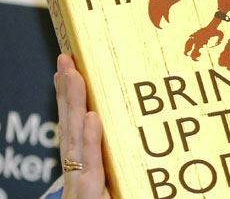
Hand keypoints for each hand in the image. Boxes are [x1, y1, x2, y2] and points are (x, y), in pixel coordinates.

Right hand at [55, 54, 110, 197]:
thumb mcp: (117, 180)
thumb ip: (122, 160)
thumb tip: (146, 132)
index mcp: (86, 167)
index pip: (76, 126)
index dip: (71, 97)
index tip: (70, 68)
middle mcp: (80, 172)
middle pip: (72, 126)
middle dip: (68, 93)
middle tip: (66, 61)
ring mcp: (83, 185)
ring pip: (77, 140)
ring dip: (75, 107)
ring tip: (74, 77)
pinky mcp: (90, 197)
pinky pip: (91, 168)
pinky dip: (90, 142)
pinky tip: (93, 118)